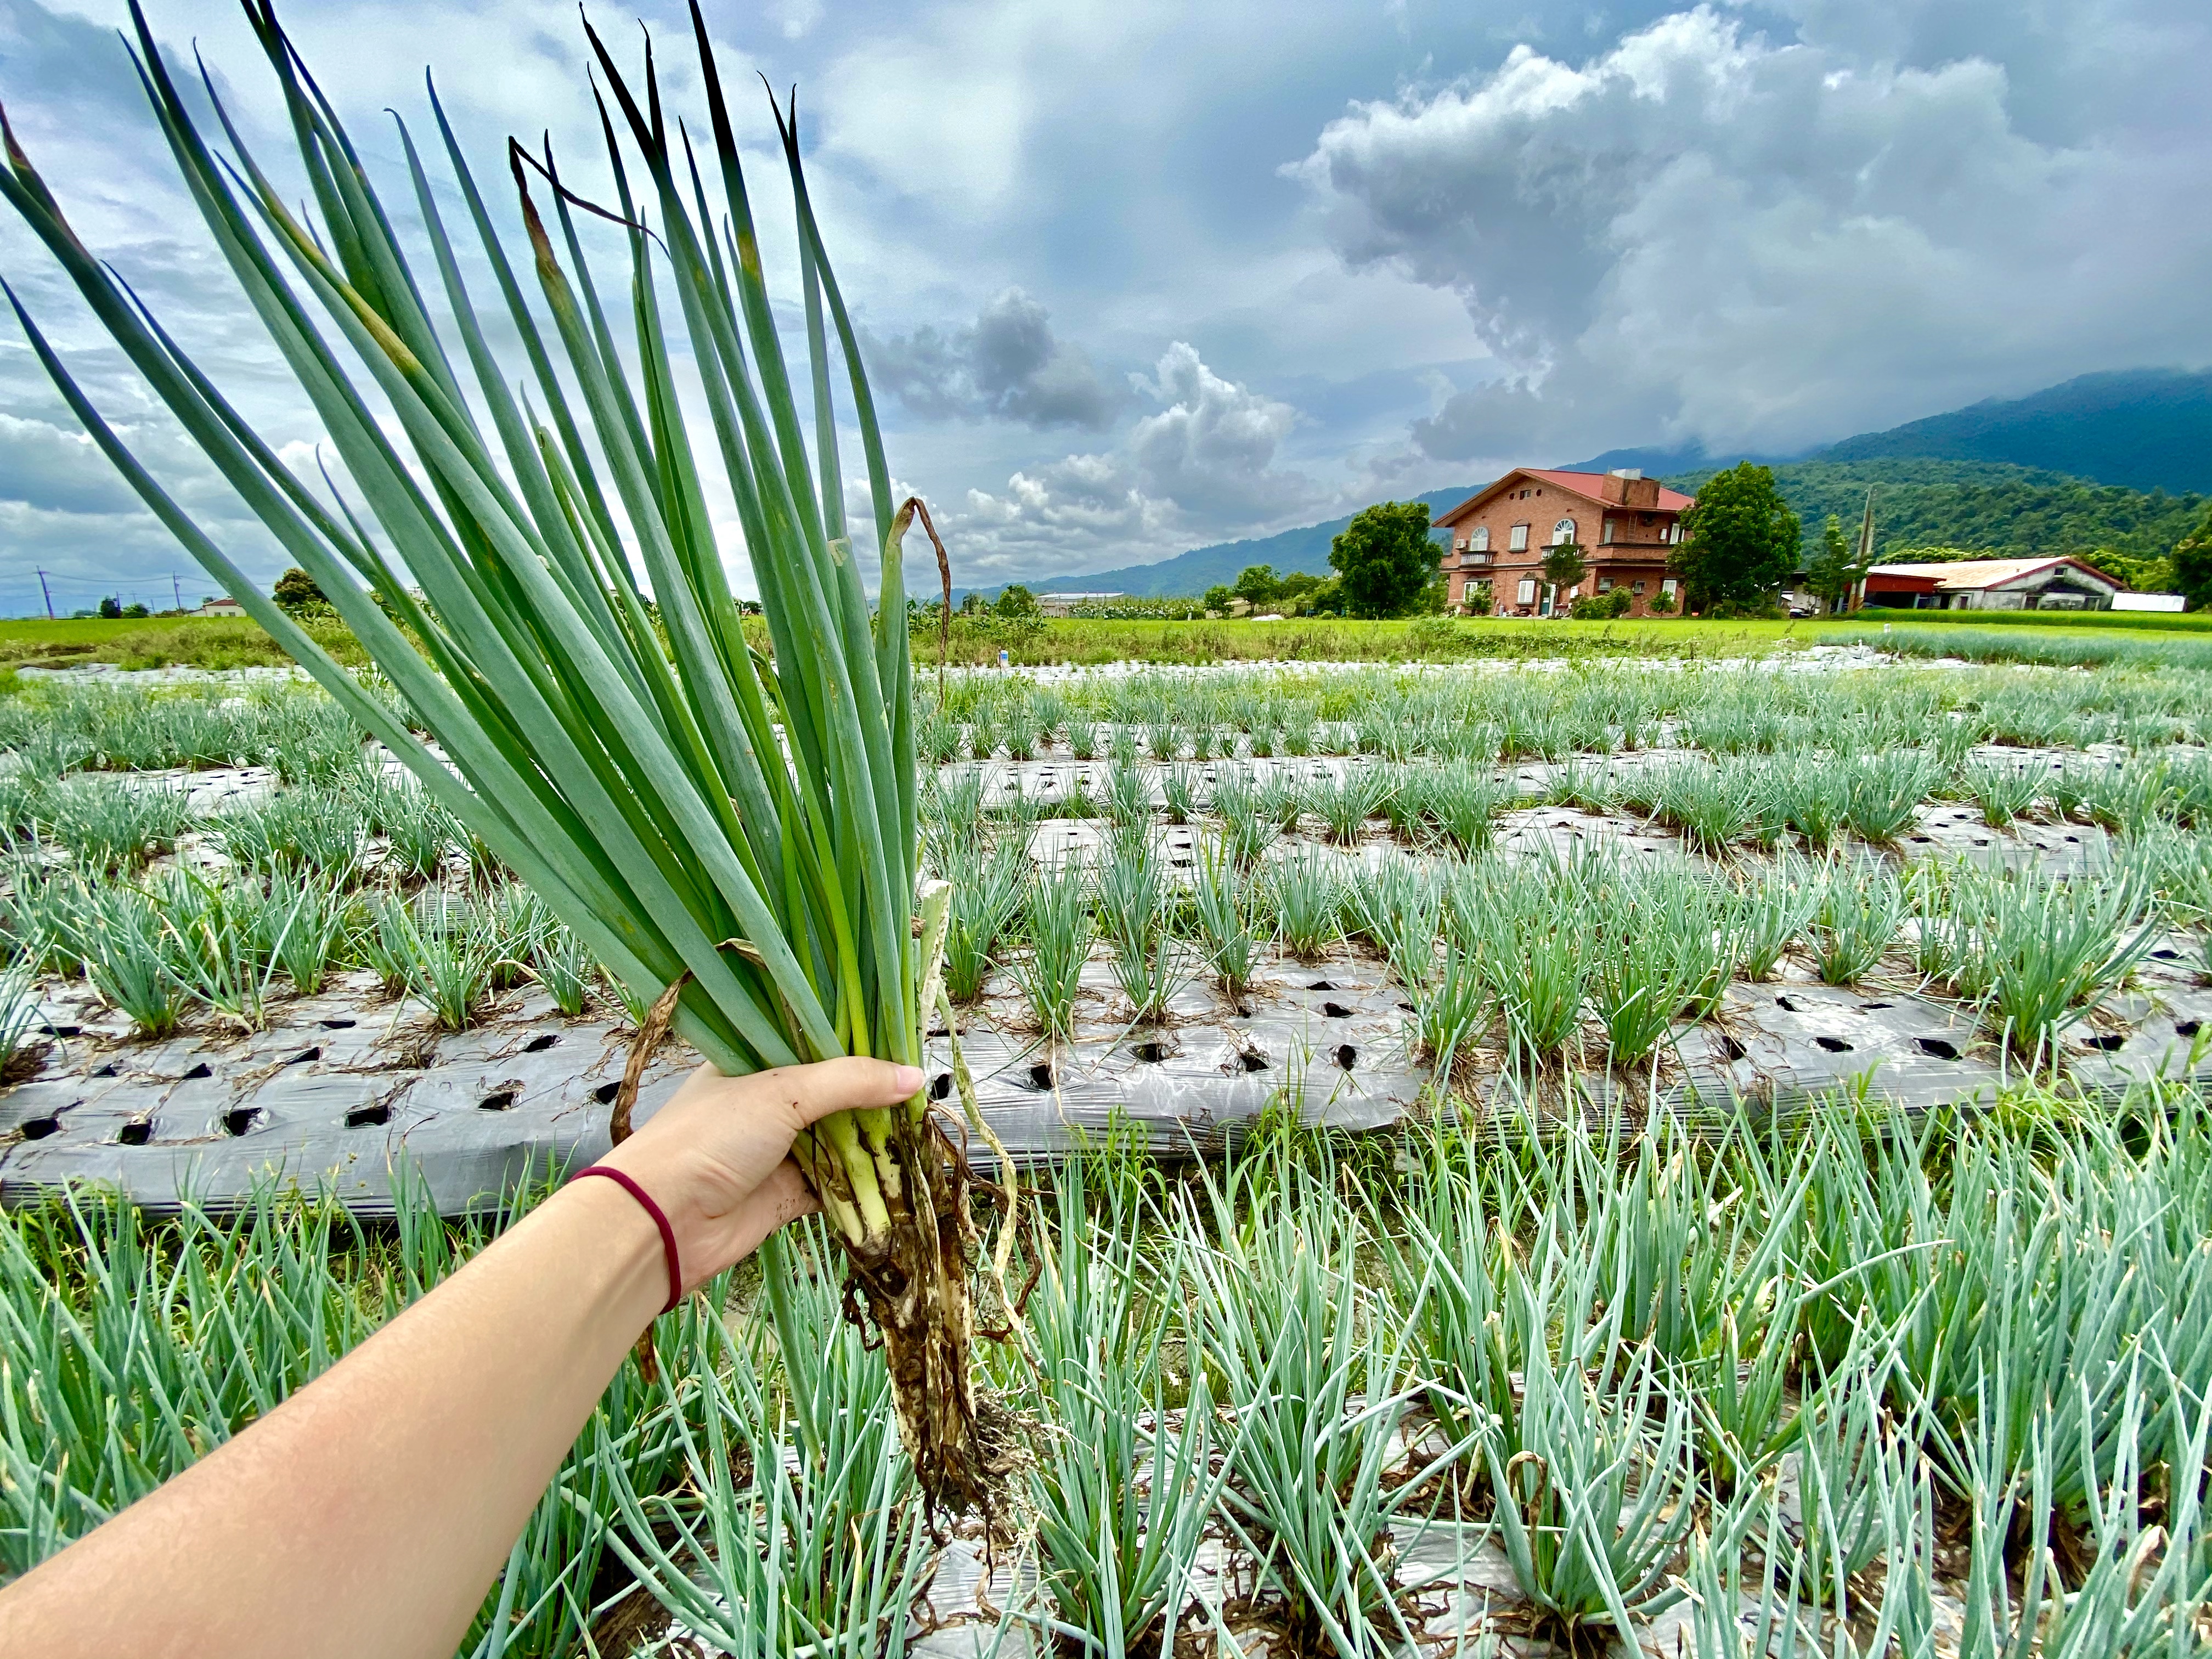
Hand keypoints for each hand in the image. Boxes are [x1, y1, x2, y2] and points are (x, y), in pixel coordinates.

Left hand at [593, 1057, 922, 1293]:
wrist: (661, 1223)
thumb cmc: (709, 1138)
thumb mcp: (782, 1092)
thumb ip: (850, 1081)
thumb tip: (915, 1076)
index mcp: (751, 1062)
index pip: (813, 1042)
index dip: (857, 1043)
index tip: (903, 1041)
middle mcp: (764, 1103)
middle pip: (831, 1093)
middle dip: (873, 1095)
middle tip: (922, 1087)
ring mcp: (775, 1151)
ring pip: (837, 1139)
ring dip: (873, 1139)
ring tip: (922, 1124)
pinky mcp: (784, 1195)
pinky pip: (834, 1185)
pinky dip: (863, 1183)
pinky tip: (900, 1170)